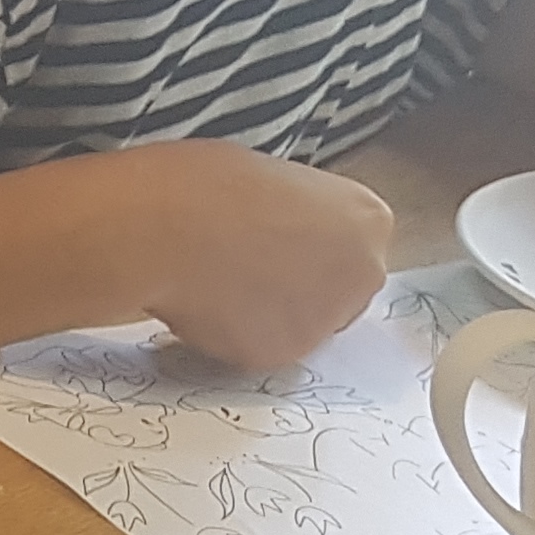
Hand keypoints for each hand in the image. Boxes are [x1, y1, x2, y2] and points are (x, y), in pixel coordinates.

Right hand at [123, 143, 396, 369]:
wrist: (166, 227)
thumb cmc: (208, 185)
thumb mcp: (274, 180)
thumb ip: (299, 216)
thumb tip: (282, 236)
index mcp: (368, 221)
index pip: (354, 246)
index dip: (310, 245)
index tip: (280, 240)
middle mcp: (361, 276)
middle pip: (338, 292)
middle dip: (300, 286)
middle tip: (250, 266)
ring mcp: (324, 320)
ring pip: (298, 324)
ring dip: (268, 313)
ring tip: (221, 282)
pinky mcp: (280, 354)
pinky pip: (261, 347)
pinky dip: (236, 334)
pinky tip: (207, 304)